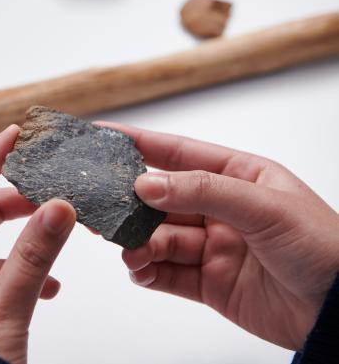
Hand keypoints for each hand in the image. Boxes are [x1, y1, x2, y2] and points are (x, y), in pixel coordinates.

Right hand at [103, 122, 338, 349]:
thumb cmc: (322, 247)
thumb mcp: (264, 206)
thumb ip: (203, 191)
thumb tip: (146, 184)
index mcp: (237, 177)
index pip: (178, 153)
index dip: (139, 143)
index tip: (102, 136)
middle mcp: (221, 209)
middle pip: (162, 200)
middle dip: (131, 205)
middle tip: (103, 210)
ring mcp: (213, 246)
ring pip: (160, 239)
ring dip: (139, 244)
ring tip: (130, 252)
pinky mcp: (209, 282)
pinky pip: (167, 274)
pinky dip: (148, 272)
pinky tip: (141, 271)